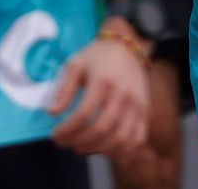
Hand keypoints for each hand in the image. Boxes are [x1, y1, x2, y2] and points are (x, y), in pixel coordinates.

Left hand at [47, 27, 148, 154]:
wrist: (127, 48)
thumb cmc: (97, 57)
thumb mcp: (75, 64)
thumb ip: (64, 89)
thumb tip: (52, 113)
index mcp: (104, 81)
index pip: (84, 115)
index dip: (67, 130)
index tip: (55, 134)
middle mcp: (123, 94)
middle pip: (101, 129)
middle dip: (79, 141)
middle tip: (65, 142)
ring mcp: (137, 105)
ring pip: (119, 139)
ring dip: (97, 149)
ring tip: (81, 146)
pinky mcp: (145, 112)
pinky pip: (136, 139)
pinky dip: (120, 150)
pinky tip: (104, 148)